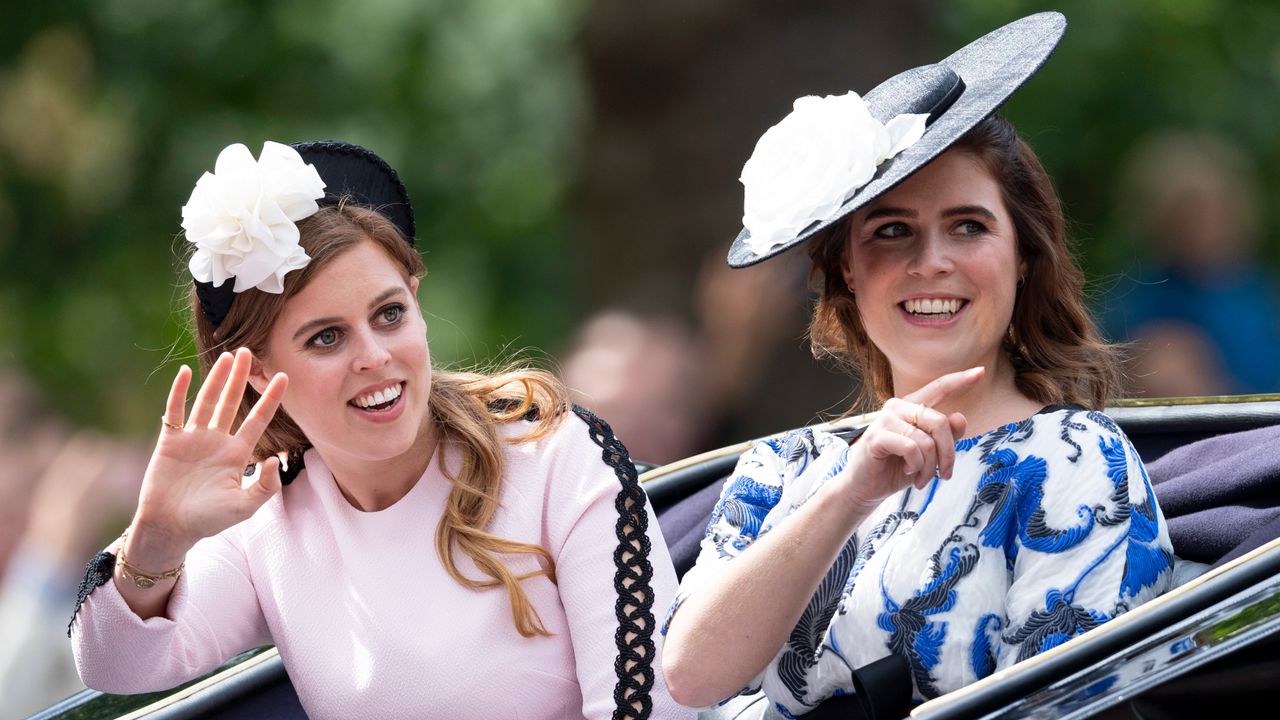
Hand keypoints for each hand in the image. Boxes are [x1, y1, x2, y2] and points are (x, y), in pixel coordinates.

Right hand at [129, 348, 287, 562]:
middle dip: (241, 378)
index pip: (258, 419)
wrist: (170, 528)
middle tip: (249, 352)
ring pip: (207, 401)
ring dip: (216, 379)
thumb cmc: (208, 520)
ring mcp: (193, 438)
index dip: (271, 398)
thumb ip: (264, 486)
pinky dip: (179, 392)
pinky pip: (175, 411)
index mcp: (237, 453)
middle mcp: (217, 440)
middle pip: (232, 402)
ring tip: (227, 356)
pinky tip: (184, 372)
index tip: (284, 376)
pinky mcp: (170, 440)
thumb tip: (273, 460)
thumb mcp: (244, 507)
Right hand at [837, 367, 982, 513]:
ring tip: (922, 478)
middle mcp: (898, 407)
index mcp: (912, 407)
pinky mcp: (876, 436)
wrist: (868, 488)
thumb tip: (961, 418)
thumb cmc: (898, 468)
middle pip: (940, 423)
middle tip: (945, 474)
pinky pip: (911, 448)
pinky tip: (908, 471)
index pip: (939, 388)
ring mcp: (885, 420)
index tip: (981, 371)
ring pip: (926, 440)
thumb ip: (946, 436)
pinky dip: (915, 465)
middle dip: (948, 454)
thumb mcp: (930, 454)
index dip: (960, 380)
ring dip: (930, 467)